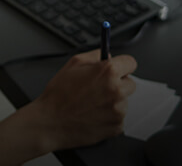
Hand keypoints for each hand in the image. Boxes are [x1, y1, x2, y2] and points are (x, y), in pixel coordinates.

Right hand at [22, 51, 137, 151]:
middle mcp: (116, 91)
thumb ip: (94, 55)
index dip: (122, 65)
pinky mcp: (116, 126)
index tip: (118, 69)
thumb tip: (107, 55)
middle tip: (100, 88)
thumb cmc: (58, 95)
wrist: (50, 123)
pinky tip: (93, 114)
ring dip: (113, 101)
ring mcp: (118, 110)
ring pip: (124, 101)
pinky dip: (109, 117)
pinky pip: (119, 117)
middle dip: (118, 84)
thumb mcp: (73, 64)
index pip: (131, 63)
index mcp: (108, 73)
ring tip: (92, 103)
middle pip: (130, 83)